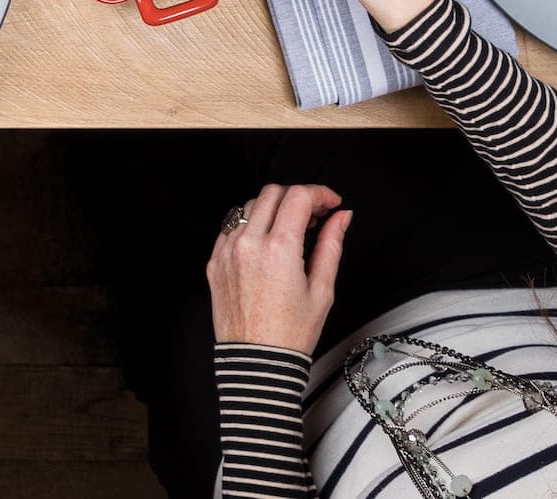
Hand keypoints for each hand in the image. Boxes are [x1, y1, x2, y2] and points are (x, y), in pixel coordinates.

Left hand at [207, 183, 350, 351]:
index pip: (299, 197)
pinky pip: (231, 227)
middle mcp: (248, 243)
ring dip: (273, 209)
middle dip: (298, 196)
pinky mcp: (215, 262)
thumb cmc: (291, 333)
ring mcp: (227, 251)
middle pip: (272, 193)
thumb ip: (331, 245)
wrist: (257, 363)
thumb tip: (342, 217)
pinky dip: (250, 225)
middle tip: (316, 214)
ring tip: (292, 230)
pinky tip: (266, 242)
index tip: (332, 203)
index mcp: (278, 248)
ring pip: (249, 206)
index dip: (320, 193)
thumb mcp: (322, 290)